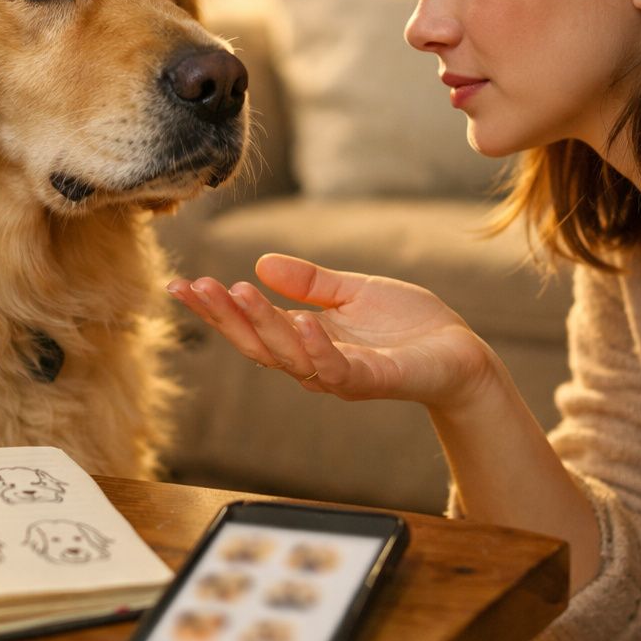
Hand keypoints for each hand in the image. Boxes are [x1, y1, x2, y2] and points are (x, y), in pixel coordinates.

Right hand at [167, 253, 501, 408]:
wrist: (459, 354)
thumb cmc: (407, 326)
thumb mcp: (350, 292)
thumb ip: (309, 282)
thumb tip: (260, 261)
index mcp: (304, 339)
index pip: (250, 325)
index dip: (215, 307)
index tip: (180, 284)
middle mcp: (314, 362)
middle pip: (257, 344)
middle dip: (224, 316)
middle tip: (194, 287)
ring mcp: (342, 375)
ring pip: (290, 356)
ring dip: (262, 325)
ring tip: (238, 292)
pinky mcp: (375, 380)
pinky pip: (339, 369)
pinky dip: (317, 347)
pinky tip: (302, 321)